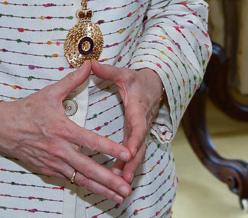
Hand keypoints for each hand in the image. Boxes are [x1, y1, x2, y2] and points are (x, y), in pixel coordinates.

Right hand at [0, 62, 132, 202]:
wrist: (0, 127)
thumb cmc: (26, 110)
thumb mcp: (50, 93)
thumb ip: (72, 80)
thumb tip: (88, 64)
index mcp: (63, 130)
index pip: (91, 141)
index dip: (111, 149)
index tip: (127, 154)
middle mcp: (60, 150)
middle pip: (89, 169)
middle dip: (110, 180)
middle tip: (127, 189)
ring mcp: (54, 163)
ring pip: (81, 179)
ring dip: (101, 189)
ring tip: (119, 197)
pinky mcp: (48, 170)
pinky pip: (70, 180)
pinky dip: (85, 186)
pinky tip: (99, 191)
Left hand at [90, 62, 163, 183]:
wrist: (155, 85)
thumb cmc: (138, 80)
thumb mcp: (123, 74)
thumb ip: (107, 70)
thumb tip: (91, 63)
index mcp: (138, 109)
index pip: (138, 127)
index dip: (134, 140)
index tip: (128, 152)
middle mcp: (142, 124)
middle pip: (139, 147)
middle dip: (131, 163)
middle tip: (123, 178)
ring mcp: (141, 132)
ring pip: (137, 153)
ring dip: (129, 168)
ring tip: (119, 184)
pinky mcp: (137, 136)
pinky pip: (134, 153)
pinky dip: (128, 165)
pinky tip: (117, 177)